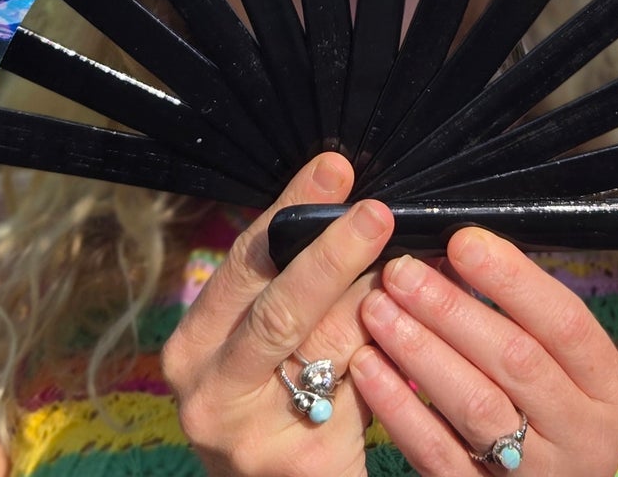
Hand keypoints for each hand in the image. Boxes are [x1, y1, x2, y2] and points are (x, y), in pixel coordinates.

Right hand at [161, 153, 393, 476]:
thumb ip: (292, 289)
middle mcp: (208, 391)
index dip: (291, 210)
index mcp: (193, 345)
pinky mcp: (302, 465)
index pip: (245, 261)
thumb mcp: (261, 347)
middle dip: (335, 253)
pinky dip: (397, 353)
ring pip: (328, 348)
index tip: (334, 169)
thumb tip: (349, 204)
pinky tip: (424, 326)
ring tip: (416, 259)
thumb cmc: (273, 402)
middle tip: (378, 213)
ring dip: (378, 300)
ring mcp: (251, 434)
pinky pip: (363, 392)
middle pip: (280, 308)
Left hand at [349, 227, 617, 476]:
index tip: (462, 242)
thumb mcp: (562, 372)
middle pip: (516, 359)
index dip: (513, 278)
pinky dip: (399, 406)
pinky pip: (437, 451)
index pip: (566, 322)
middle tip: (402, 271)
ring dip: (420, 349)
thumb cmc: (548, 415)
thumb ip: (526, 323)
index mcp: (610, 392)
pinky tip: (369, 368)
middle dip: (452, 308)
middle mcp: (584, 435)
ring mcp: (538, 474)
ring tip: (378, 309)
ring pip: (476, 403)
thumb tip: (461, 253)